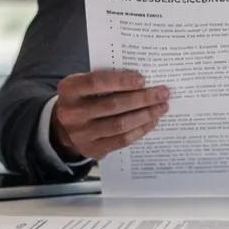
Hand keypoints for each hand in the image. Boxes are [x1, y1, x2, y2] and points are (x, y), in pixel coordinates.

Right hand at [50, 70, 168, 159]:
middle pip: (113, 105)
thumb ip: (106, 79)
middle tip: (163, 93)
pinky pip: (121, 140)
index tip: (143, 80)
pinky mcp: (92, 149)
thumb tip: (143, 81)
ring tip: (161, 107)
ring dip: (145, 115)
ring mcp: (81, 134)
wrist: (65, 126)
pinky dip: (139, 130)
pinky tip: (151, 121)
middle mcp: (72, 113)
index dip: (121, 81)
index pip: (97, 82)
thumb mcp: (85, 83)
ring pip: (119, 124)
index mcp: (69, 90)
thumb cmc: (83, 98)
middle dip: (142, 99)